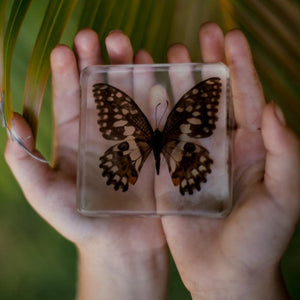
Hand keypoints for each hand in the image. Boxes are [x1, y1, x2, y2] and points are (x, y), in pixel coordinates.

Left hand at [5, 30, 167, 299]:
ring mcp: (133, 137)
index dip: (66, 74)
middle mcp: (104, 132)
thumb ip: (24, 160)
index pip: (70, 98)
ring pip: (131, 96)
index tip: (64, 50)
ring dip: (130, 71)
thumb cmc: (79, 222)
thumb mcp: (44, 193)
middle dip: (98, 62)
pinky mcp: (155, 148)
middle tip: (97, 37)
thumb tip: (12, 120)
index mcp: (77, 138)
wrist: (120, 246)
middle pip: (102, 90)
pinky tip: (157, 76)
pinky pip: (157, 118)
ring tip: (129, 48)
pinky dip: (157, 96)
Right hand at [161, 23, 299, 298]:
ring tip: (169, 55)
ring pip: (184, 113)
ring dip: (178, 84)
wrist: (225, 273)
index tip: (230, 37)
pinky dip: (155, 116)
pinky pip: (162, 141)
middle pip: (212, 99)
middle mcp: (220, 148)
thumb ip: (284, 151)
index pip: (245, 99)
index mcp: (251, 149)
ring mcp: (192, 159)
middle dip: (207, 66)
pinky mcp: (170, 174)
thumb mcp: (285, 196)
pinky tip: (149, 93)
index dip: (239, 67)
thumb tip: (272, 106)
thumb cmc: (260, 240)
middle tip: (199, 36)